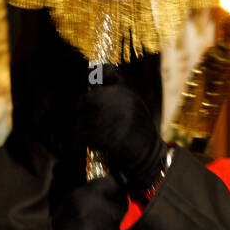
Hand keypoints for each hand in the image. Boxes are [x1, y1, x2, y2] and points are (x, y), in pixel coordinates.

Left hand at [76, 72, 168, 192]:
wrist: (151, 157)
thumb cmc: (139, 135)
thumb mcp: (134, 109)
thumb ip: (117, 98)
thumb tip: (91, 91)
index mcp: (126, 93)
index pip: (105, 72)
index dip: (93, 74)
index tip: (89, 82)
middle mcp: (120, 102)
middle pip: (86, 98)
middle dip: (80, 108)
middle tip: (81, 117)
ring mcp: (114, 118)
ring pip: (82, 120)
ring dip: (80, 129)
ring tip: (83, 136)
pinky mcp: (109, 136)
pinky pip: (84, 136)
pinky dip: (78, 141)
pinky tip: (78, 145)